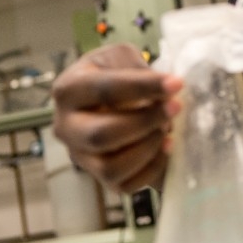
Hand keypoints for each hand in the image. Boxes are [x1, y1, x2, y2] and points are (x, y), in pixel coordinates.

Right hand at [50, 43, 180, 192]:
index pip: (103, 90)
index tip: (176, 83)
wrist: (110, 101)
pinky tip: (166, 146)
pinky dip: (151, 168)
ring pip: (111, 167)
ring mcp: (80, 156)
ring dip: (148, 148)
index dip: (143, 87)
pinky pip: (124, 185)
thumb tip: (163, 91)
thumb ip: (137, 69)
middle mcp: (66, 127)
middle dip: (145, 122)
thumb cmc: (115, 74)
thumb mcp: (121, 57)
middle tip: (175, 107)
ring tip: (167, 128)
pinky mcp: (99, 177)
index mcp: (68, 90)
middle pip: (101, 135)